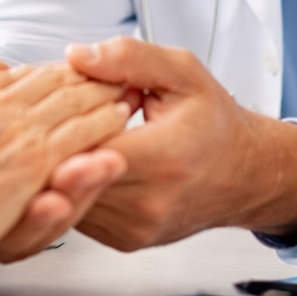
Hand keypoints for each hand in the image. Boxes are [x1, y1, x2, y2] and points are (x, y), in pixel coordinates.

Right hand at [0, 64, 133, 250]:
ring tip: (122, 90)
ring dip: (99, 95)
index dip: (44, 75)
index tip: (63, 70)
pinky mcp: (34, 162)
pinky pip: (78, 136)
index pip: (16, 79)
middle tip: (107, 71)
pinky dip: (102, 123)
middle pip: (49, 84)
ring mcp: (17, 133)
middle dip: (81, 77)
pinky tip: (119, 119)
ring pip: (70, 104)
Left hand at [64, 37, 296, 251]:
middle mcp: (149, 202)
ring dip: (56, 165)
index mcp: (164, 157)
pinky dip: (69, 184)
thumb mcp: (182, 72)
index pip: (87, 146)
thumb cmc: (213, 120)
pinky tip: (76, 157)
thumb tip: (75, 55)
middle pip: (69, 175)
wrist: (246, 174)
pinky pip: (77, 212)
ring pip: (66, 197)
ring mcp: (134, 228)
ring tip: (63, 131)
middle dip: (52, 140)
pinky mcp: (123, 240)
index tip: (57, 95)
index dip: (62, 119)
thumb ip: (128, 58)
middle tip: (51, 111)